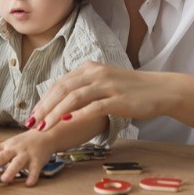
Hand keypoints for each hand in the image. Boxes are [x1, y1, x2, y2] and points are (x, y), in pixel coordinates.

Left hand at [0, 129, 56, 185]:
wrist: (46, 134)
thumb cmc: (25, 142)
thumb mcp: (10, 144)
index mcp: (7, 146)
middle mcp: (15, 149)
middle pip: (3, 156)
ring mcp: (26, 154)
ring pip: (18, 162)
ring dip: (11, 170)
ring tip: (4, 180)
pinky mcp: (38, 160)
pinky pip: (35, 169)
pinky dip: (32, 176)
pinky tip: (29, 184)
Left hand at [30, 61, 163, 131]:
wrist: (161, 89)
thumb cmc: (132, 90)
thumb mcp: (105, 82)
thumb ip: (85, 87)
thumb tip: (63, 102)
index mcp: (90, 68)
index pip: (60, 83)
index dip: (44, 99)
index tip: (33, 115)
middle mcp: (96, 73)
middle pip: (62, 89)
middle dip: (44, 107)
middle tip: (32, 123)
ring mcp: (108, 85)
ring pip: (74, 97)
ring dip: (55, 113)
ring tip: (44, 127)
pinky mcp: (119, 99)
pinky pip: (94, 106)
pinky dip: (78, 114)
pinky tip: (67, 123)